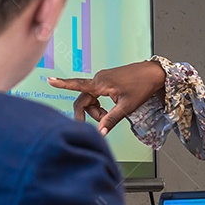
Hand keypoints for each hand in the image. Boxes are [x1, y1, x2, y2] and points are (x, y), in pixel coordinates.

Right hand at [49, 60, 165, 135]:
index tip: (50, 80)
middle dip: (91, 113)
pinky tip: (113, 106)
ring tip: (111, 115)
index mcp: (101, 84)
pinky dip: (102, 103)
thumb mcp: (127, 106)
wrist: (155, 73)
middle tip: (102, 124)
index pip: (77, 85)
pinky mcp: (108, 79)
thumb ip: (111, 119)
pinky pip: (98, 93)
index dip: (62, 84)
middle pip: (84, 100)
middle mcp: (99, 79)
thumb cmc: (142, 86)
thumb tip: (100, 132)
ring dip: (97, 109)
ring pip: (91, 98)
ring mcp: (103, 78)